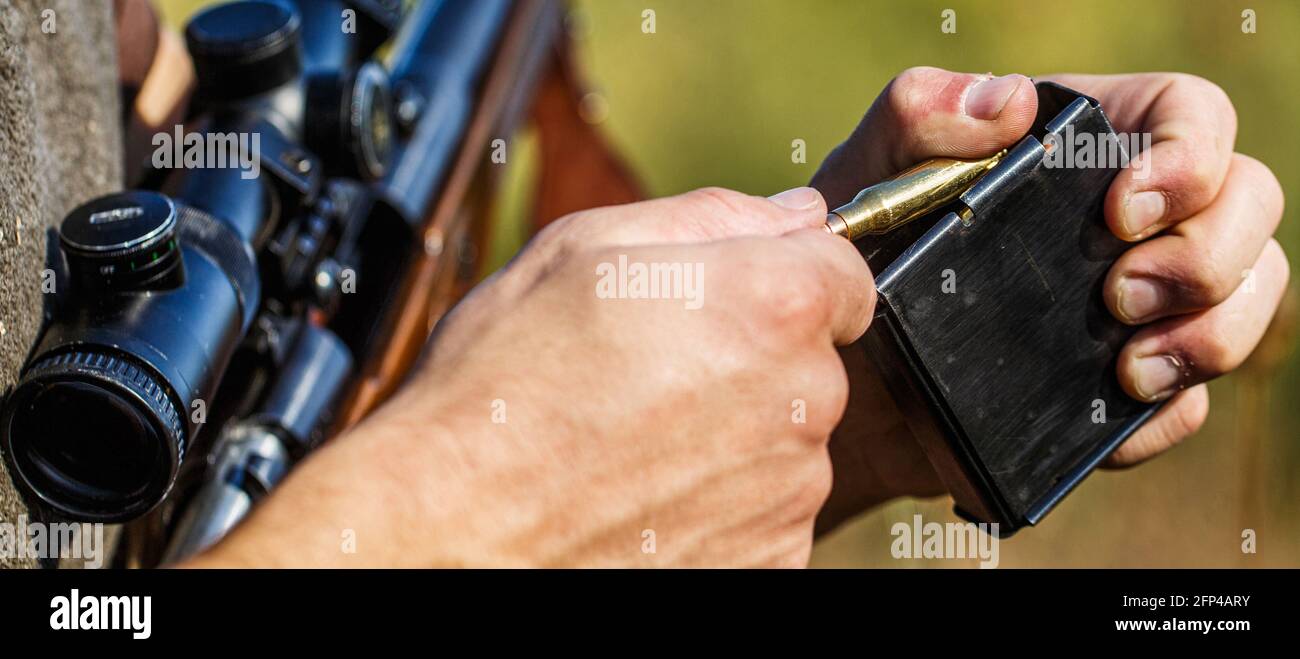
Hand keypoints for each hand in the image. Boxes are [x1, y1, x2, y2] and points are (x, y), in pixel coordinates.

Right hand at [190, 187, 873, 566]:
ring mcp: (791, 490)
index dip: (786, 276)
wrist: (457, 531)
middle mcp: (803, 398)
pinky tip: (650, 492)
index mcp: (772, 303)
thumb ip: (711, 217)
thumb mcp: (581, 250)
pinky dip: (723, 501)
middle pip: (811, 359)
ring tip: (636, 439)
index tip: (731, 299)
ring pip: (786, 438)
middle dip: (750, 356)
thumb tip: (793, 214)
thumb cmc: (502, 391)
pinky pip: (766, 510)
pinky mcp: (772, 557)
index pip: (844, 270)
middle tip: (652, 372)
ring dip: (733, 433)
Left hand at [812, 68, 1287, 530]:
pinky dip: (1166, 414)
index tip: (1124, 212)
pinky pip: (1191, 399)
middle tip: (1122, 298)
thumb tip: (1009, 103)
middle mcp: (1131, 216)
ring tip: (1131, 369)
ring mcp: (1141, 299)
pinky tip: (1117, 417)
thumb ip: (920, 114)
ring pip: (1248, 296)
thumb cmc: (857, 250)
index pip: (1191, 114)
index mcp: (1083, 143)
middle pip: (1248, 204)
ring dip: (1213, 335)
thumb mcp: (868, 172)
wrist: (837, 371)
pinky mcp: (1124, 379)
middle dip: (1209, 256)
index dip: (1190, 156)